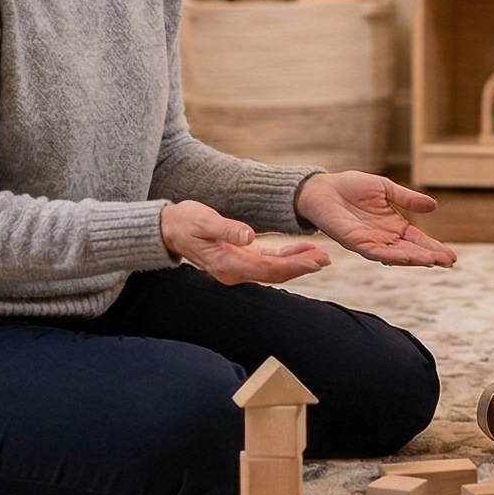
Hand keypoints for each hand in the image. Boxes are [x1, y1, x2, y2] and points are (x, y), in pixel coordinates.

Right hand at [160, 200, 330, 285]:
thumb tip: (248, 235)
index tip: (314, 260)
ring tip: (321, 257)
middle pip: (274, 274)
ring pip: (273, 270)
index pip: (267, 269)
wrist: (167, 229)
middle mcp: (234, 271)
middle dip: (301, 267)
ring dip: (297, 263)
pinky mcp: (239, 258)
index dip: (293, 266)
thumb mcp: (202, 220)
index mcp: (227, 264)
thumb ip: (225, 228)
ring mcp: (237, 267)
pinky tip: (301, 252)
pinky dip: (285, 258)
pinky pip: (267, 262)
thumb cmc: (183, 222)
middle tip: (326, 259)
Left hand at [293, 171, 456, 267]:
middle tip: (449, 262)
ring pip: (397, 255)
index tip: (451, 256)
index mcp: (394, 226)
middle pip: (412, 251)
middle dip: (430, 257)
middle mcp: (385, 238)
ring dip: (415, 259)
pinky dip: (392, 256)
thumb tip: (433, 206)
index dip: (434, 247)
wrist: (323, 189)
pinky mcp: (356, 243)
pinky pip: (376, 252)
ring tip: (433, 261)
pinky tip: (406, 256)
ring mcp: (371, 242)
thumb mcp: (385, 189)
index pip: (418, 240)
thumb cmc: (351, 187)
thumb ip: (407, 199)